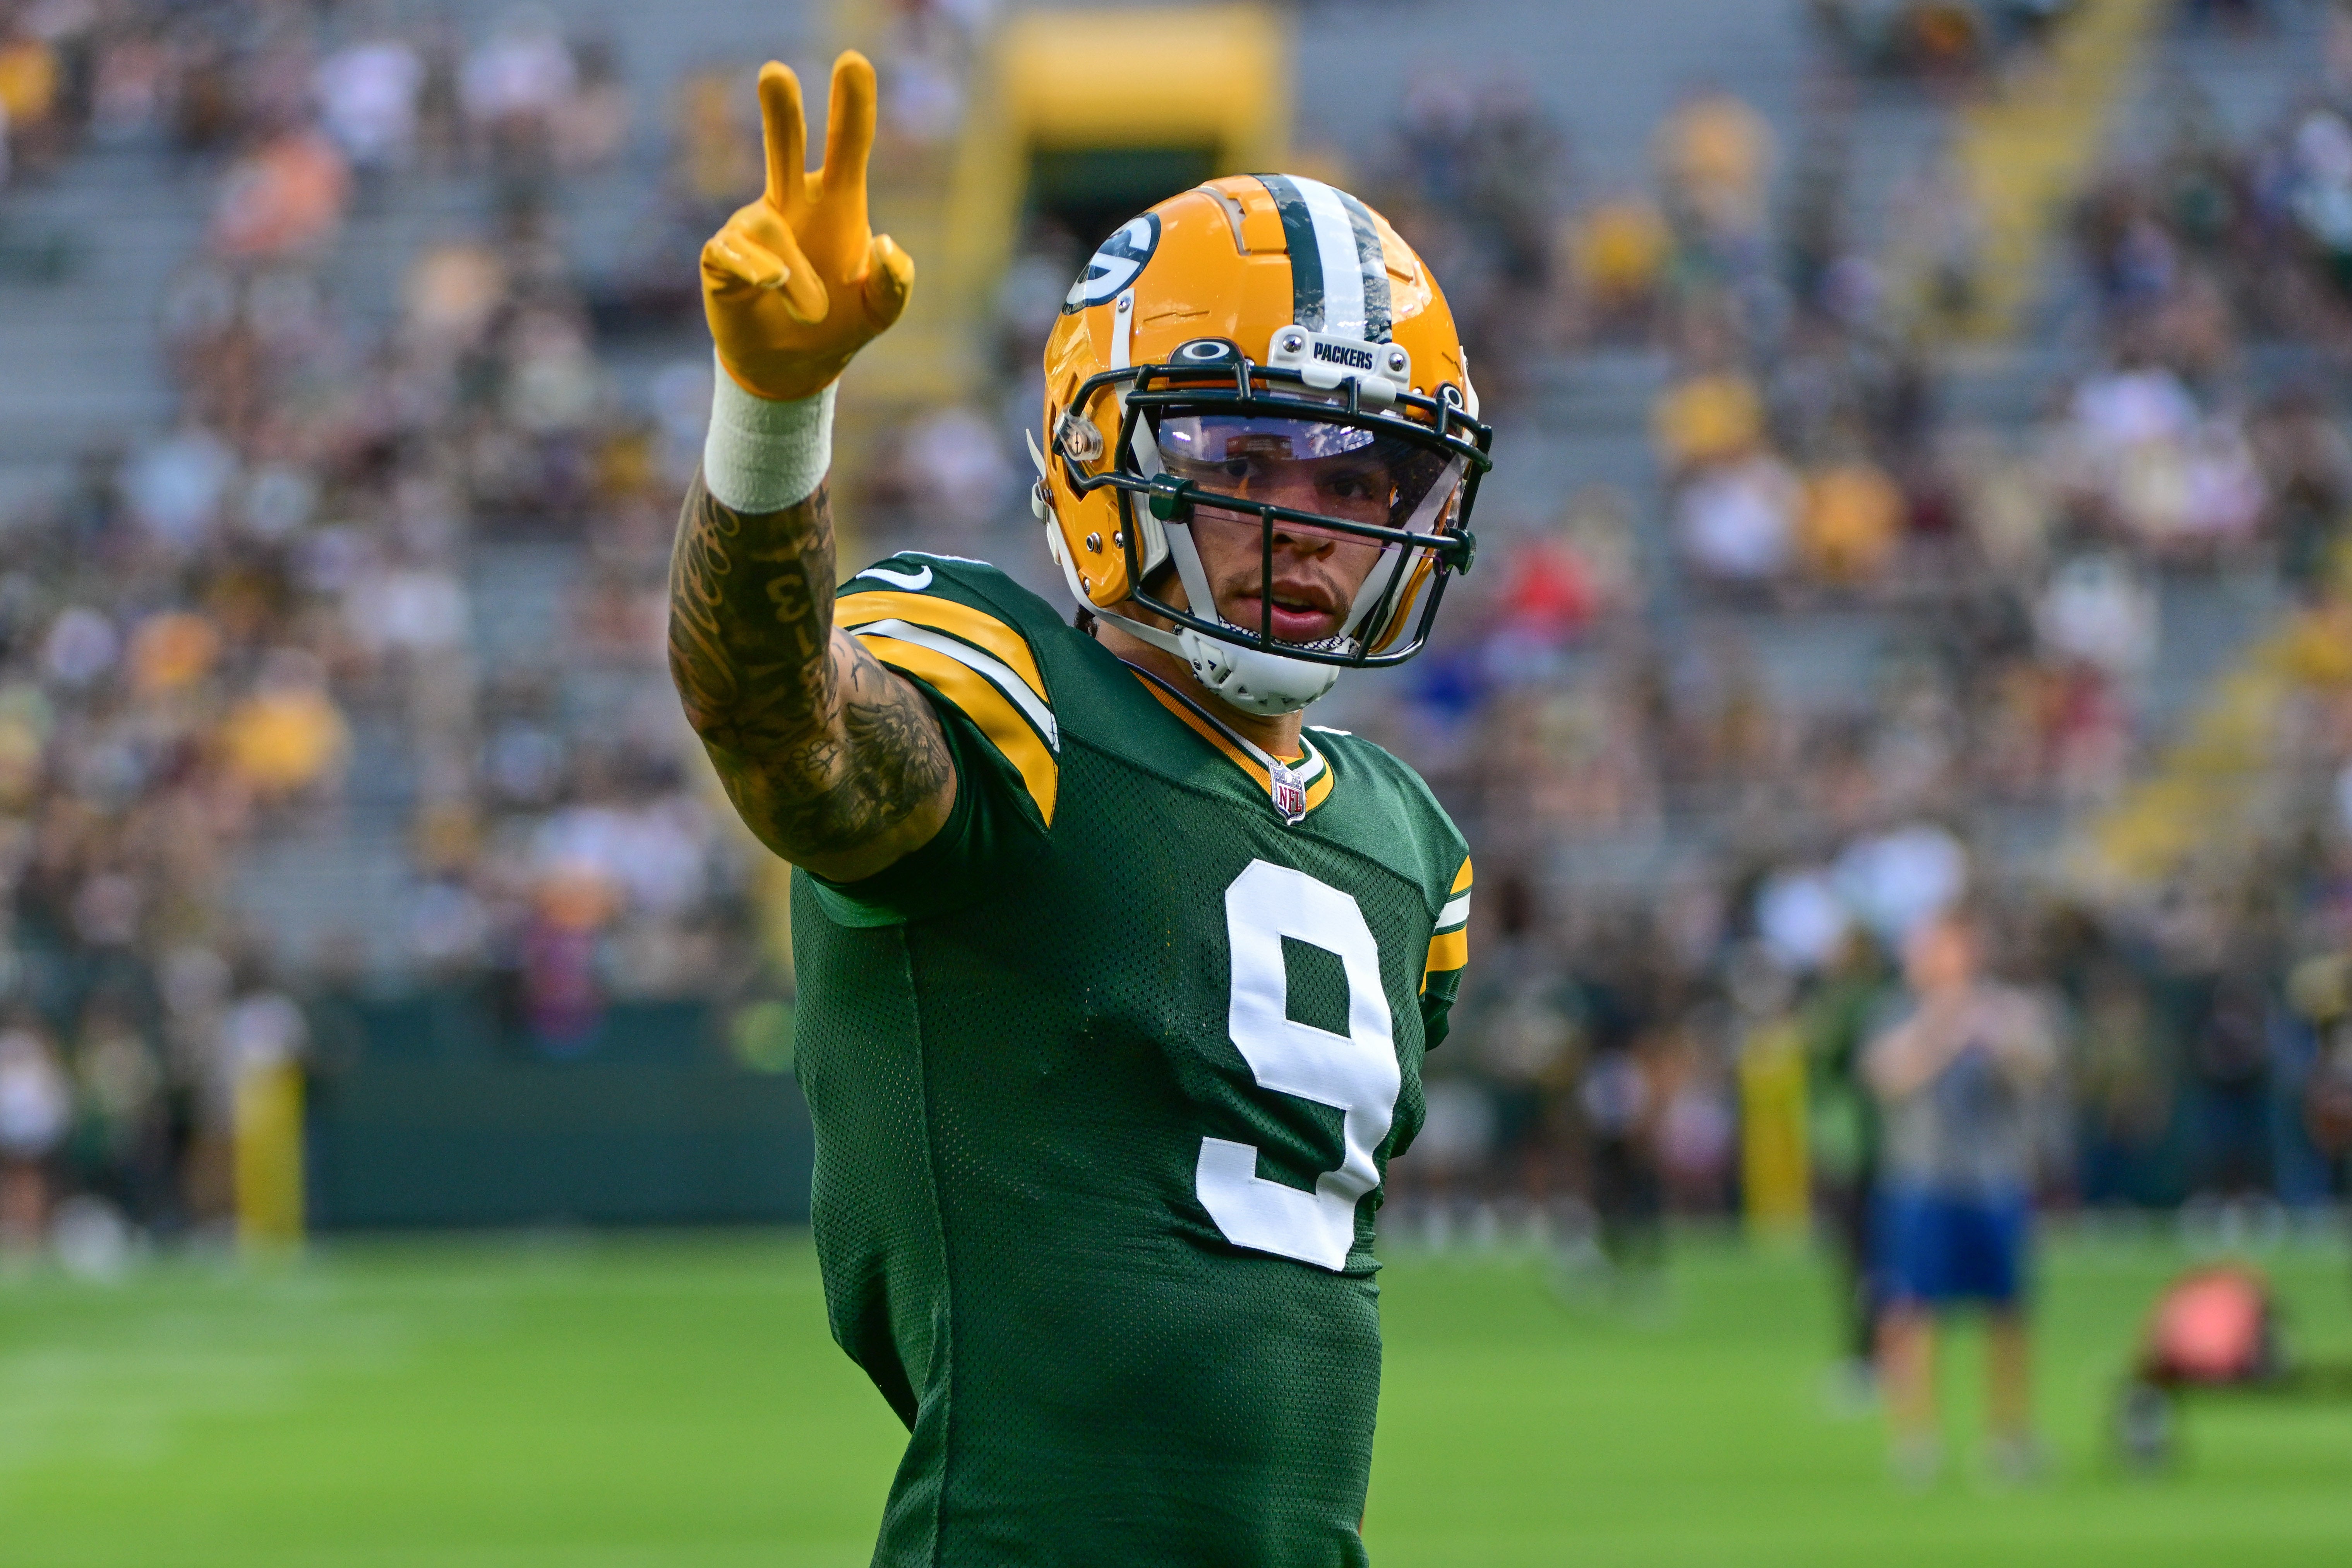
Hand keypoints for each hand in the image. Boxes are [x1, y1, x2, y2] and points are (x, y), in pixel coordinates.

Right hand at [701, 53, 913, 402]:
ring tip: (813, 311)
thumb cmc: (838, 326)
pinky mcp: (722, 256)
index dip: (851, 106)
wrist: (793, 369)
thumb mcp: (879, 313)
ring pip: (770, 230)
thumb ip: (894, 285)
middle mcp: (790, 203)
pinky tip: (769, 285)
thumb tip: (887, 244)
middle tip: (776, 72)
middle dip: (781, 111)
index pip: (847, 146)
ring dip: (797, 277)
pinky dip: (757, 269)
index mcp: (836, 205)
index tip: (854, 63)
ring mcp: (752, 227)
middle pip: (784, 146)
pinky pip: (735, 252)